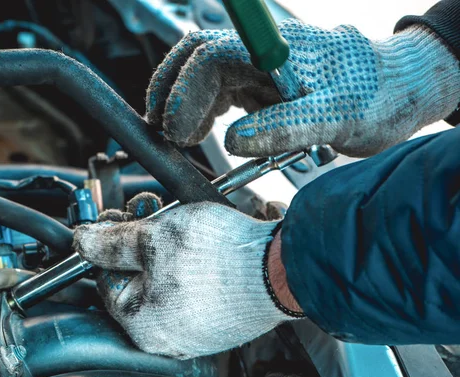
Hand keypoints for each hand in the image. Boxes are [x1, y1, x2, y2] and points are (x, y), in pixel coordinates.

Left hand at [73, 195, 300, 358]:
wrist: (280, 270)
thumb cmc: (218, 258)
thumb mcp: (152, 237)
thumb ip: (110, 242)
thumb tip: (82, 242)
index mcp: (141, 324)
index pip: (107, 280)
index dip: (110, 245)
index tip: (119, 221)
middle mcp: (166, 337)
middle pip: (138, 282)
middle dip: (140, 244)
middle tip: (151, 214)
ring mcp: (196, 333)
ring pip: (166, 285)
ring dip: (166, 252)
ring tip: (179, 225)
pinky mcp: (220, 325)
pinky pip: (192, 295)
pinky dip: (191, 269)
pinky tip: (202, 248)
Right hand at [146, 19, 459, 157]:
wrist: (399, 89)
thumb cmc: (377, 96)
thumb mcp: (338, 116)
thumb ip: (286, 126)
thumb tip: (235, 139)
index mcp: (275, 50)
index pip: (210, 57)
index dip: (184, 92)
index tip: (174, 128)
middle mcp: (261, 53)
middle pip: (196, 59)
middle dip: (172, 93)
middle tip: (163, 133)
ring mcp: (259, 67)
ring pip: (203, 74)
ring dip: (183, 103)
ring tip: (181, 138)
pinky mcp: (262, 83)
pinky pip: (221, 90)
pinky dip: (202, 110)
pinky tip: (202, 132)